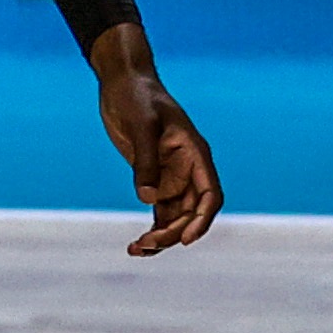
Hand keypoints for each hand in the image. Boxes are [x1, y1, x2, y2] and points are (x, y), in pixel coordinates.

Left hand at [90, 25, 222, 253]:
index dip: (202, 219)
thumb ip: (145, 161)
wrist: (122, 83)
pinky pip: (159, 212)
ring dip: (162, 237)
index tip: (187, 239)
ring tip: (137, 250)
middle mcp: (187, 170)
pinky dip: (152, 229)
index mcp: (195, 154)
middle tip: (147, 244)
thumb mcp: (142, 124)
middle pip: (190, 212)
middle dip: (174, 232)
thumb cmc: (137, 96)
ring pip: (175, 217)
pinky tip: (137, 246)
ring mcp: (171, 176)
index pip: (210, 195)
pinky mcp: (153, 179)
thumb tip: (147, 199)